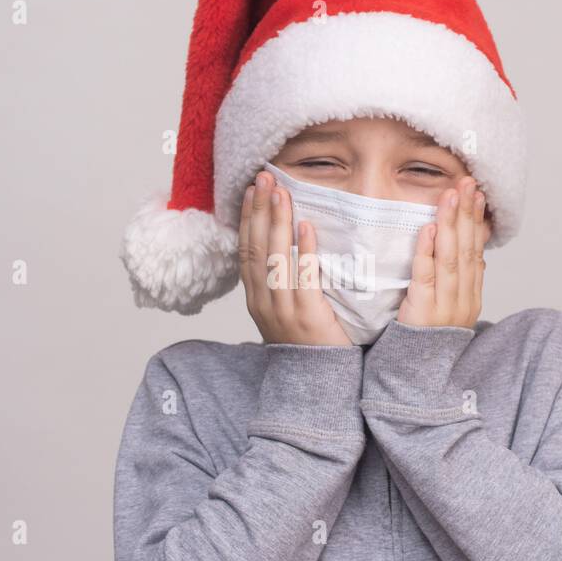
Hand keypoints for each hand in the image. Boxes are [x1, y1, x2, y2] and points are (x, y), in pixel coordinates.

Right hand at [239, 170, 351, 346]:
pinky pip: (304, 278)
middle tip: (264, 177)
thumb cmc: (305, 343)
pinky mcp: (307, 316)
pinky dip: (304, 250)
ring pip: (275, 258)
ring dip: (277, 221)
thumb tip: (284, 246)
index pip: (245, 249)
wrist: (316, 383)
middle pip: (256, 247)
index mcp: (255, 298)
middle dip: (259, 209)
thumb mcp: (283, 311)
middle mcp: (263, 301)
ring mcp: (283, 309)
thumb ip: (281, 282)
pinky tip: (306, 226)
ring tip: (282, 191)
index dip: (247, 218)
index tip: (251, 190)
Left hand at [397, 176, 489, 329]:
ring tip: (450, 195)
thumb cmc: (426, 341)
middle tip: (467, 182)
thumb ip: (462, 282)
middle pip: (466, 249)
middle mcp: (463, 299)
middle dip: (467, 213)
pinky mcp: (423, 312)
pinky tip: (428, 228)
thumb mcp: (450, 309)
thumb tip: (478, 254)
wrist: (415, 379)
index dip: (476, 221)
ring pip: (450, 257)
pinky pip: (426, 276)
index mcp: (471, 297)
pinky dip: (427, 250)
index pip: (476, 251)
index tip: (477, 194)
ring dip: (450, 223)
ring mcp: (445, 306)